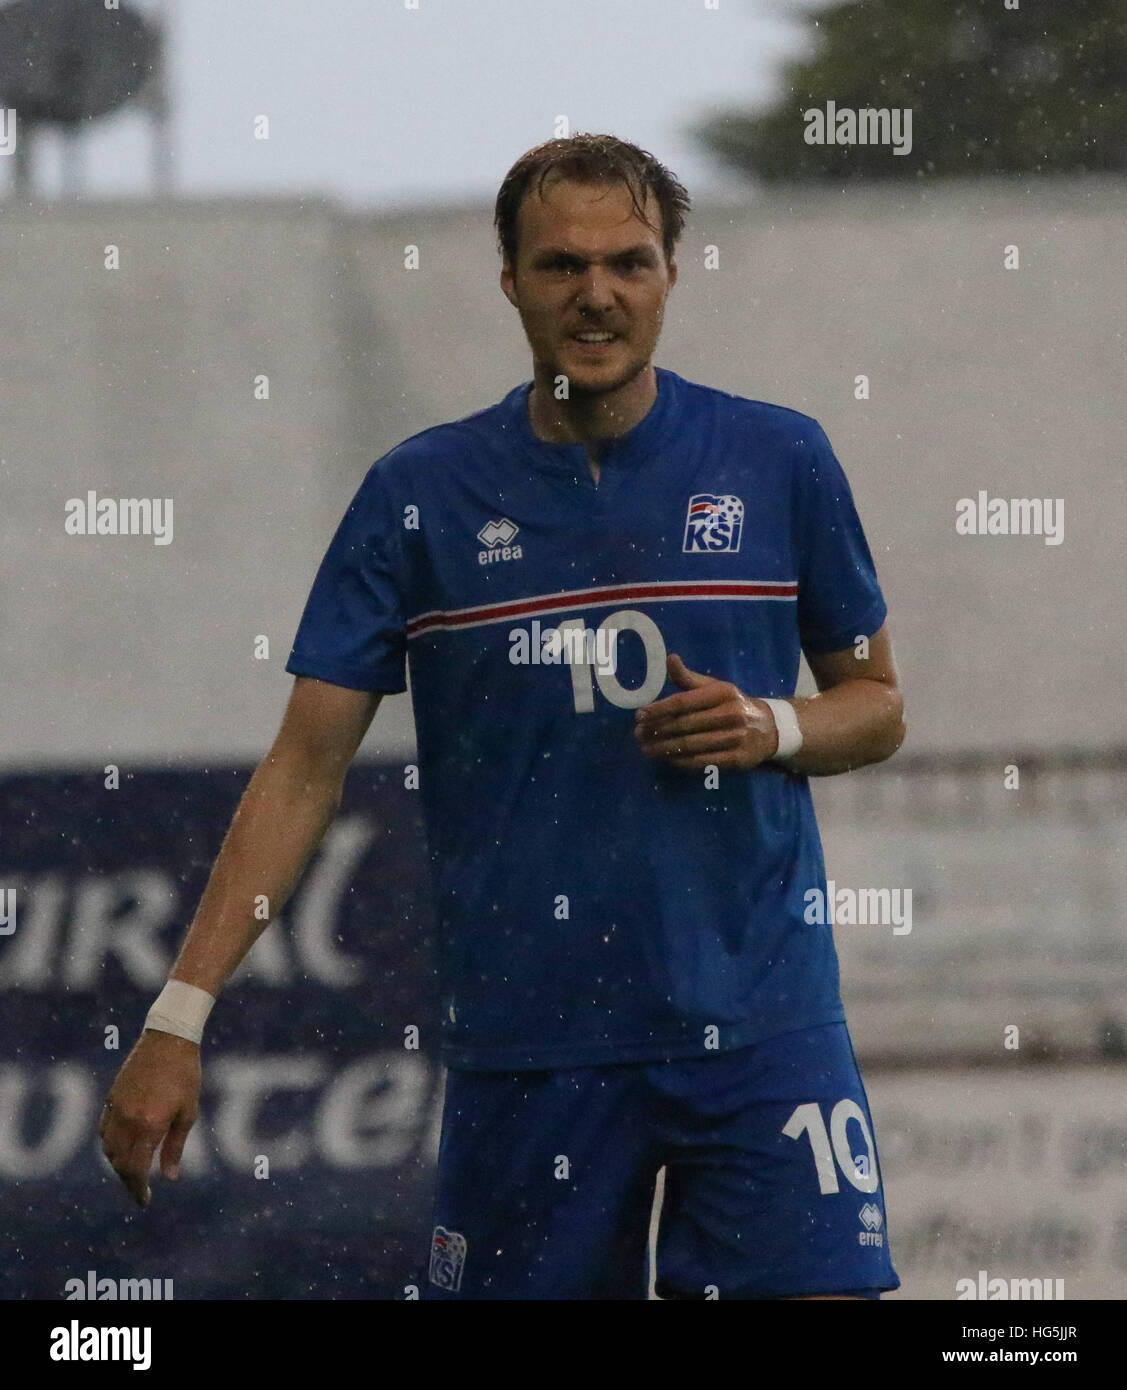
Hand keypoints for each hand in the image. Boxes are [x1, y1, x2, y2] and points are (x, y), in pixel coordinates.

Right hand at [99, 1030, 201, 1207]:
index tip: (144, 1202)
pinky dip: (109, 1145)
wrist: (169, 1038)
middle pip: (119, 1162)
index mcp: (149, 1125)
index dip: (138, 1189)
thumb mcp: (188, 1112)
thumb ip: (175, 1147)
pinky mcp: (111, 1097)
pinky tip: (121, 1149)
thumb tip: (169, 1177)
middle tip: (140, 1191)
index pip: (136, 1169)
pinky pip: (103, 1130)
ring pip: (107, 1148)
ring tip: (132, 1172)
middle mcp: (128, 1120)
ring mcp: (116, 1108)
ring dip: (117, 1165)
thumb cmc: (186, 1074)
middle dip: (128, 1181)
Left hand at [633, 653, 779, 771]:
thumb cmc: (733, 705)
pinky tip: (666, 758)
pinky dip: (680, 761)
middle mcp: (731, 714)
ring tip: (646, 748)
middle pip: (684, 725)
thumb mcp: (715, 687)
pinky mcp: (737, 759)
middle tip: (638, 734)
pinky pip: (702, 761)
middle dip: (657, 730)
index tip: (639, 716)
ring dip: (664, 748)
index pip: (684, 702)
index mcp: (723, 693)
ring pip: (691, 745)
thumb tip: (670, 659)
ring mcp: (736, 738)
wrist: (769, 729)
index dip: (659, 709)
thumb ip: (689, 678)